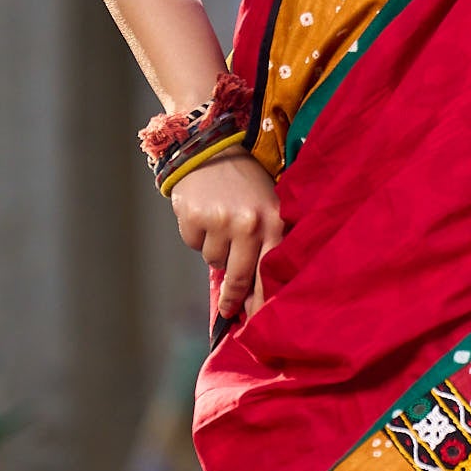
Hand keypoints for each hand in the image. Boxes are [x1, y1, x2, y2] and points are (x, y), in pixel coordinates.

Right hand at [171, 149, 282, 322]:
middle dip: (233, 298)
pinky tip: (205, 215)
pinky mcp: (195, 218)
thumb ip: (266, 244)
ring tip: (221, 225)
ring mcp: (221, 221)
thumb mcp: (268, 207)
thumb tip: (253, 294)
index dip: (262, 303)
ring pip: (214, 262)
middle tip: (228, 311)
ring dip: (216, 252)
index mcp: (275, 222)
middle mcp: (250, 224)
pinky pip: (195, 245)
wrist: (212, 147)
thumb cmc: (246, 183)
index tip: (257, 323)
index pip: (270, 275)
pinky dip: (198, 236)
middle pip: (241, 278)